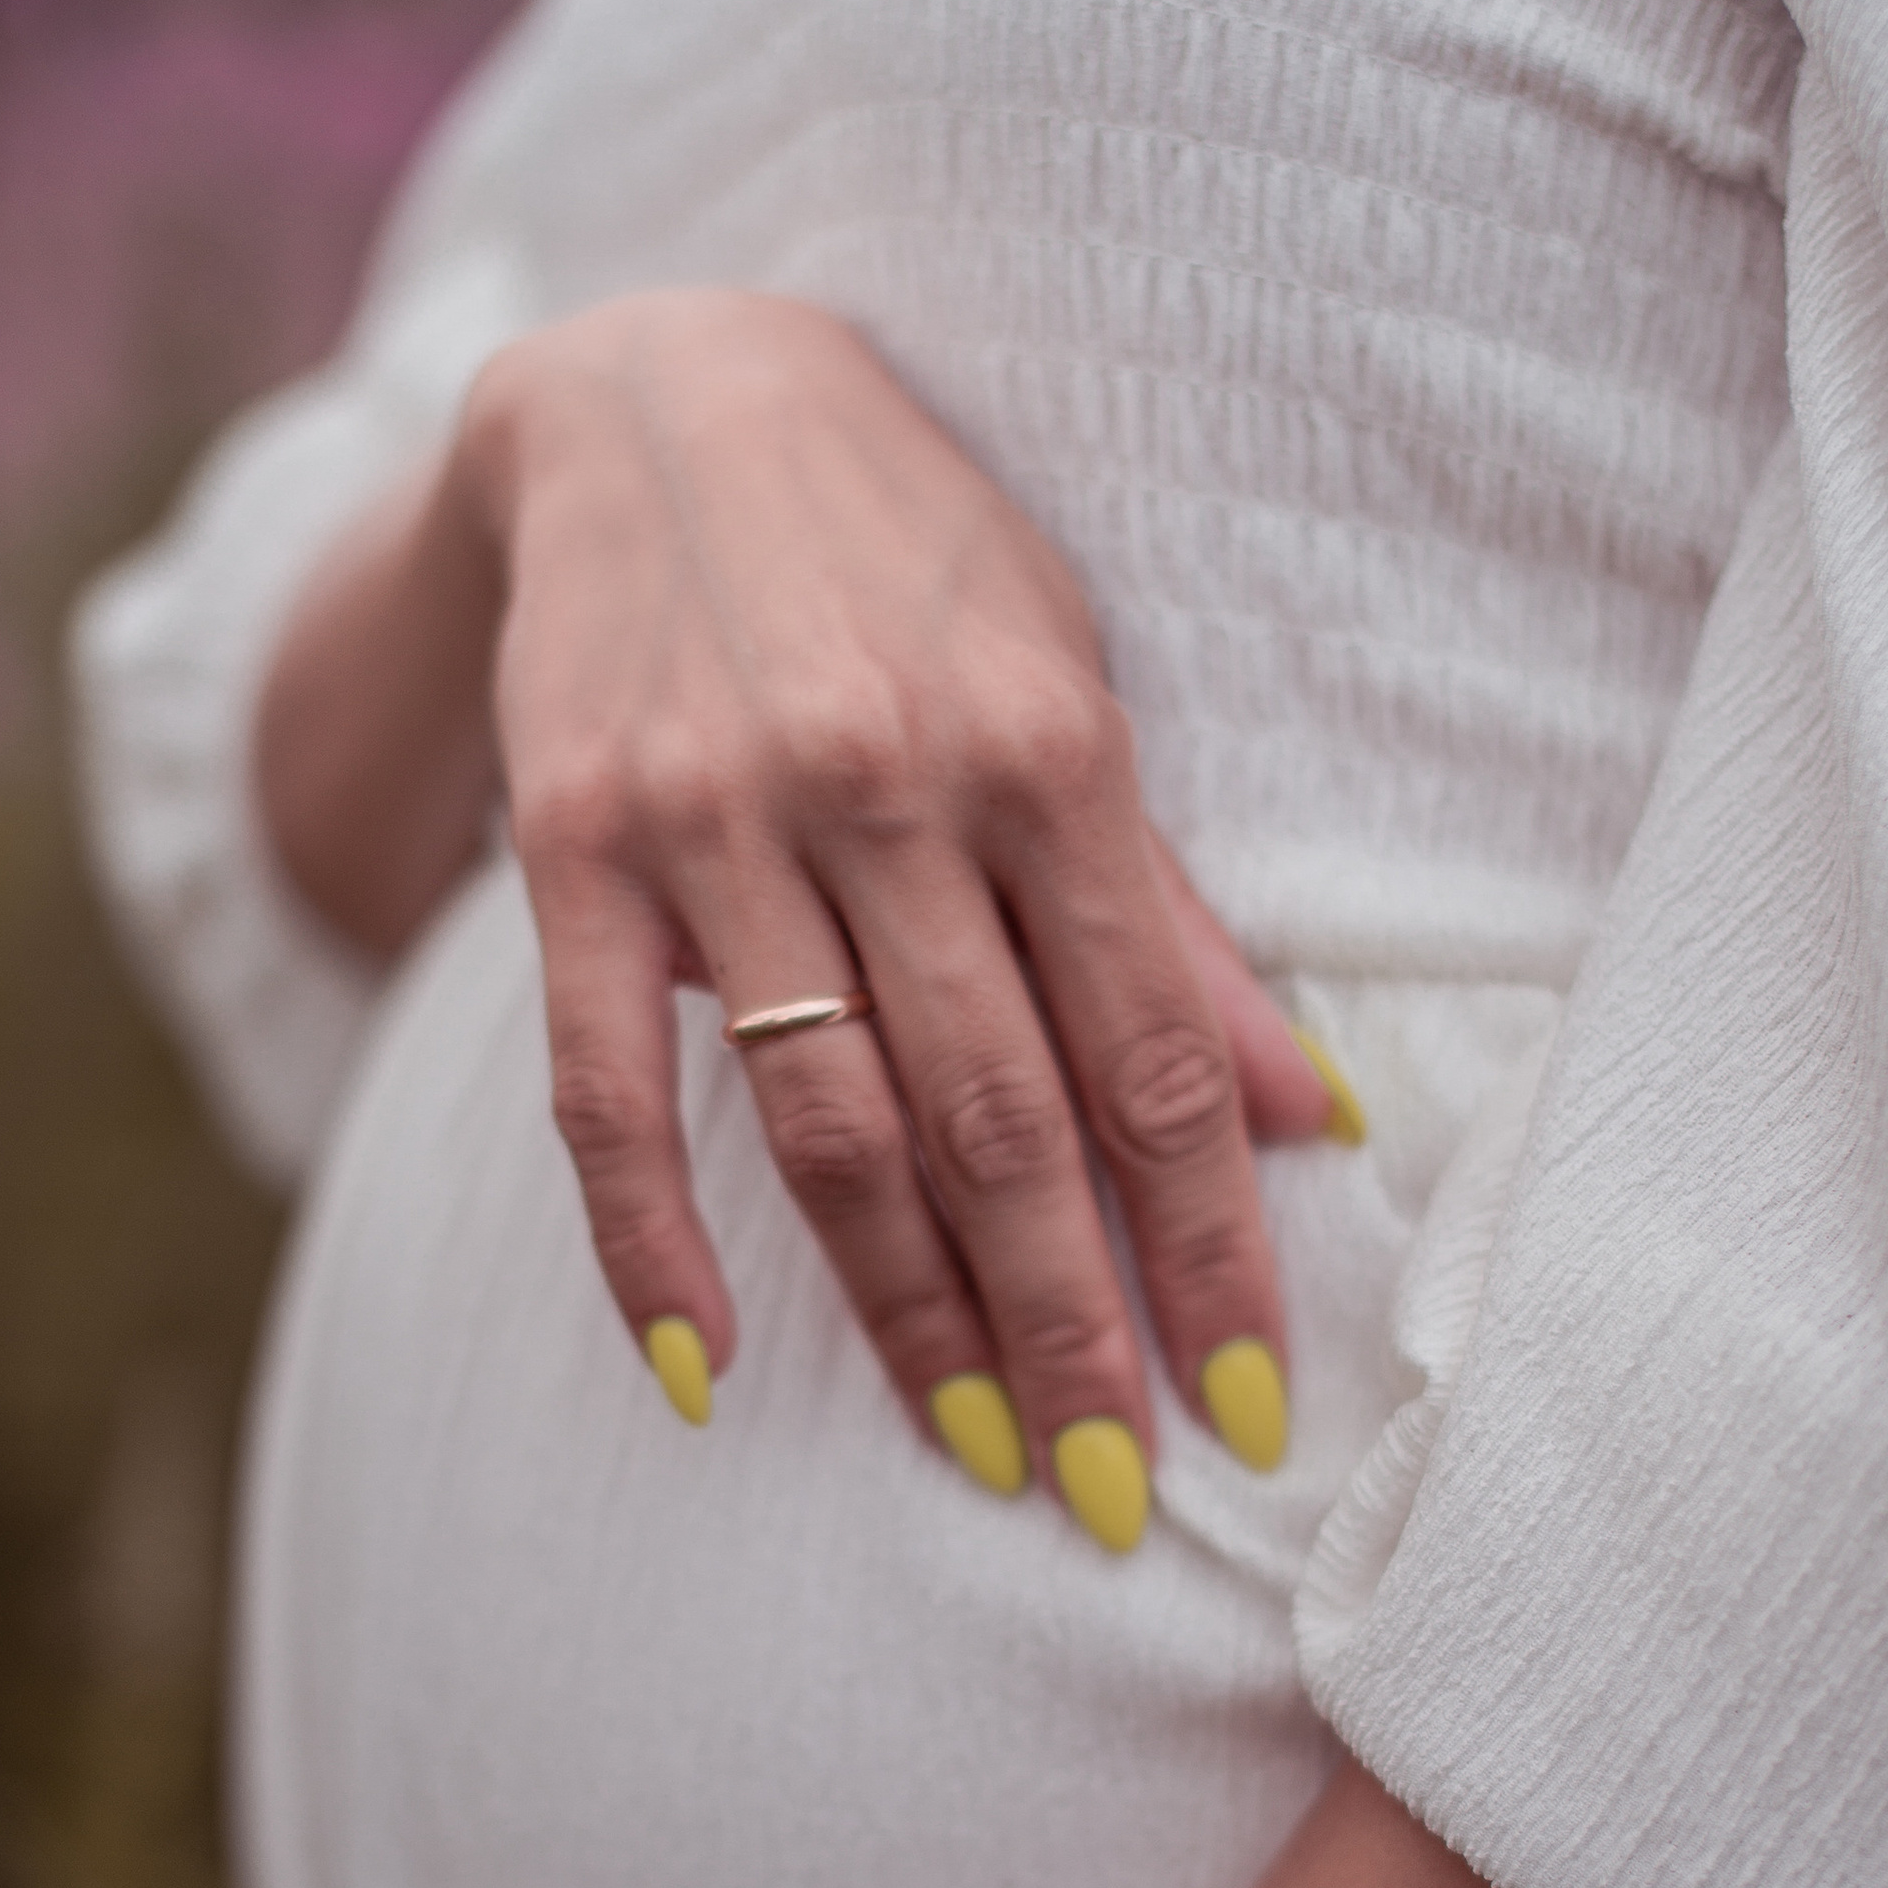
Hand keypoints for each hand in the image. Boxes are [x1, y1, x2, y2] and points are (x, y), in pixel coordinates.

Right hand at [260, 289, 1351, 1536]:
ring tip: (977, 1450)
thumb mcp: (1071, 684)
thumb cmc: (907, 558)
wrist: (655, 396)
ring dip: (906, 1312)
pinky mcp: (574, 850)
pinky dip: (651, 1241)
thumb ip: (1173, 913)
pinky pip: (606, 1089)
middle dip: (1067, 1322)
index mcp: (1044, 745)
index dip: (1206, 1244)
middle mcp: (883, 785)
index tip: (1246, 1403)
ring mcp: (715, 823)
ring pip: (826, 1124)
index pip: (1153, 1055)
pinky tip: (706, 1367)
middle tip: (1112, 1491)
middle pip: (997, 1116)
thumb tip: (1313, 1114)